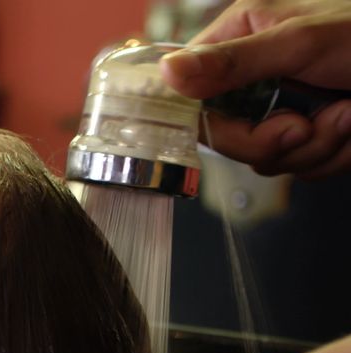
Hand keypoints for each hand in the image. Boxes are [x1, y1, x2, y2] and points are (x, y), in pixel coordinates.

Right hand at [159, 0, 350, 177]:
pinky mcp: (311, 137)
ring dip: (313, 147)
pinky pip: (300, 168)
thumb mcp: (300, 42)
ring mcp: (283, 108)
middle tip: (302, 125)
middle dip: (270, 140)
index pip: (189, 91)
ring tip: (347, 114)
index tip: (231, 127)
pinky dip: (333, 155)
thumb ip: (232, 62)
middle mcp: (255, 75)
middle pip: (224, 135)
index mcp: (241, 37)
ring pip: (265, 159)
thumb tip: (166, 72)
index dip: (205, 118)